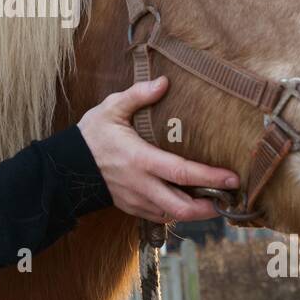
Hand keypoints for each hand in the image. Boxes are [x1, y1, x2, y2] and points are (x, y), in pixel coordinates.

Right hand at [77, 76, 239, 222]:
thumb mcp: (111, 108)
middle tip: (229, 200)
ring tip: (214, 203)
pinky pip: (160, 216)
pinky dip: (177, 213)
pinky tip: (188, 203)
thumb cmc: (92, 135)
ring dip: (195, 213)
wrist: (67, 166)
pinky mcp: (131, 207)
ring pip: (172, 215)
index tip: (233, 178)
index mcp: (140, 159)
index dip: (210, 178)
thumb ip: (138, 95)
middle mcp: (141, 184)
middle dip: (209, 209)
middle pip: (182, 207)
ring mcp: (136, 200)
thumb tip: (164, 82)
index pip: (181, 172)